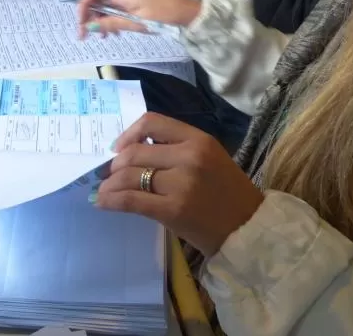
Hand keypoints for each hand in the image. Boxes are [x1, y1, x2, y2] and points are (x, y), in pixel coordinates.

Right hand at [77, 0, 200, 38]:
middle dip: (91, 14)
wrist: (192, 8)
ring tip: (106, 34)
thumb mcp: (139, 24)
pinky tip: (117, 25)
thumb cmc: (167, 17)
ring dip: (101, 15)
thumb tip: (90, 25)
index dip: (84, 6)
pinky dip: (113, 12)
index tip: (81, 24)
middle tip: (90, 34)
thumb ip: (114, 23)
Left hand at [94, 113, 263, 257]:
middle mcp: (189, 157)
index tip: (118, 148)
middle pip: (134, 152)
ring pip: (129, 175)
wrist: (249, 229)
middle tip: (108, 175)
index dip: (128, 133)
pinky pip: (131, 200)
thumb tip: (130, 151)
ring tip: (103, 191)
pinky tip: (103, 203)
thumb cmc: (227, 194)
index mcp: (198, 139)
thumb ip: (176, 149)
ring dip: (109, 184)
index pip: (151, 122)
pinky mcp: (173, 210)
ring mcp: (181, 184)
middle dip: (113, 165)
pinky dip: (111, 200)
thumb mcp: (208, 158)